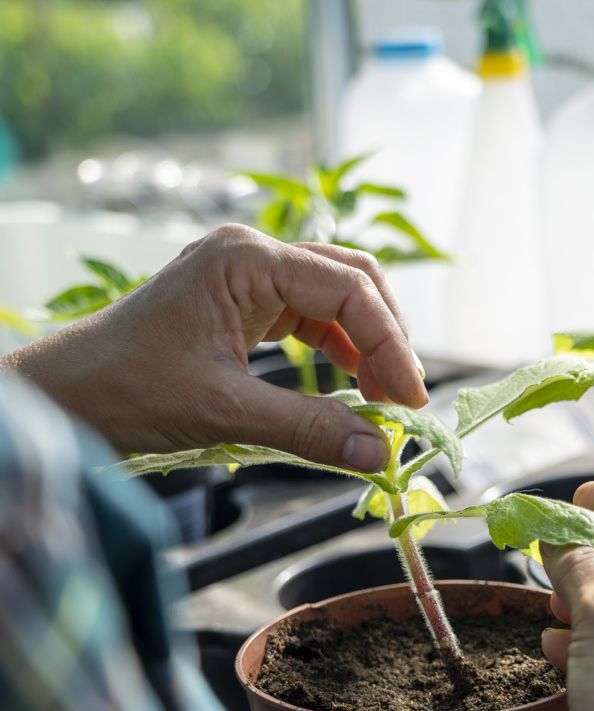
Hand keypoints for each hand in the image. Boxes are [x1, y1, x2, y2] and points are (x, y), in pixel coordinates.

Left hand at [2, 225, 426, 473]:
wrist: (65, 396)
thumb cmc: (126, 391)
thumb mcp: (225, 411)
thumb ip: (307, 429)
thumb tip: (378, 454)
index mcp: (244, 260)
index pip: (347, 289)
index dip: (391, 344)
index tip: (411, 401)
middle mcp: (250, 256)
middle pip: (350, 281)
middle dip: (386, 338)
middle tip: (404, 401)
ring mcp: (244, 277)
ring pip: (334, 299)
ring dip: (366, 346)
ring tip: (383, 401)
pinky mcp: (240, 304)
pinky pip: (307, 318)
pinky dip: (337, 352)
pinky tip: (352, 388)